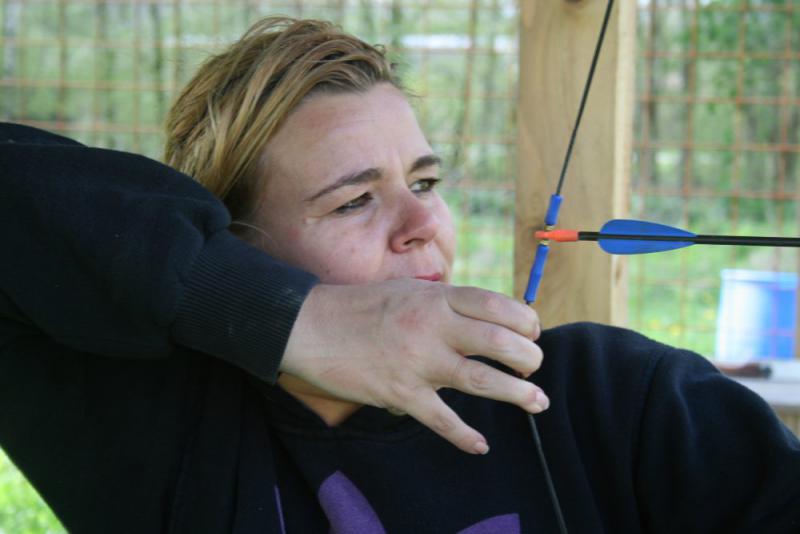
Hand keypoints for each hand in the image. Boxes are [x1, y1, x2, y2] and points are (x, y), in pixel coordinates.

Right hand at [279, 279, 546, 453]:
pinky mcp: (399, 393)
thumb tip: (480, 318)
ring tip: (536, 401)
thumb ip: (443, 303)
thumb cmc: (359, 306)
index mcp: (435, 298)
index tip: (534, 332)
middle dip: (528, 357)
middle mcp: (432, 327)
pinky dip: (464, 436)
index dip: (525, 320)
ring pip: (480, 380)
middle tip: (534, 367)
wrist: (308, 326)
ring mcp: (417, 361)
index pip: (497, 305)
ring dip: (516, 393)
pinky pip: (441, 419)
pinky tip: (480, 445)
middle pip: (499, 343)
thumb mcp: (407, 290)